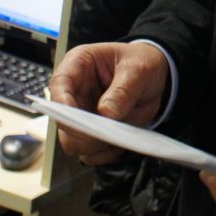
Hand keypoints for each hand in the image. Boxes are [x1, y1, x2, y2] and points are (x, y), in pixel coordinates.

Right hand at [48, 42, 169, 164]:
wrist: (155, 78)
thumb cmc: (141, 63)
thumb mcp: (138, 69)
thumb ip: (123, 90)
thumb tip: (107, 113)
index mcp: (78, 65)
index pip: (59, 85)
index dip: (62, 103)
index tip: (76, 118)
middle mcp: (75, 93)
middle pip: (62, 121)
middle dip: (82, 133)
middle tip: (107, 134)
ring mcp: (83, 115)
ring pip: (73, 142)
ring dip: (95, 146)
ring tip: (120, 137)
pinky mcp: (93, 132)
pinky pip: (91, 153)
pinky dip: (106, 153)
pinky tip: (122, 142)